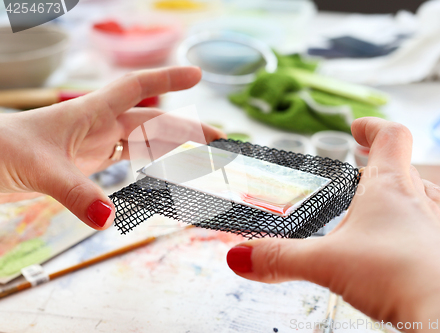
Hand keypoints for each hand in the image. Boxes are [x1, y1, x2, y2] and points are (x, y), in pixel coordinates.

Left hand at [0, 66, 224, 229]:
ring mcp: (93, 144)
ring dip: (173, 150)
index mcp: (90, 113)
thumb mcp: (42, 170)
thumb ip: (77, 194)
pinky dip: (148, 167)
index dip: (168, 80)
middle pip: (153, 123)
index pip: (137, 88)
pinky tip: (163, 173)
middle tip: (220, 144)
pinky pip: (126, 162)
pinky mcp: (86, 164)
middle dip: (188, 130)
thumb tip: (109, 220)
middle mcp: (97, 125)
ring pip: (143, 143)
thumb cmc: (2, 152)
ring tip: (201, 160)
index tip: (198, 75)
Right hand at [226, 118, 439, 328]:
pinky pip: (433, 235)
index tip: (358, 127)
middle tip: (363, 174)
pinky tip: (398, 255)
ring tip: (380, 213)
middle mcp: (420, 202)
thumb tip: (240, 257)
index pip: (391, 138)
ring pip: (425, 201)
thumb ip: (280, 258)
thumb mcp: (325, 263)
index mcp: (390, 188)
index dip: (373, 128)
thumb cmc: (398, 273)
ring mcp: (439, 229)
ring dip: (403, 200)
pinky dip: (414, 235)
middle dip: (382, 168)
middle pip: (406, 169)